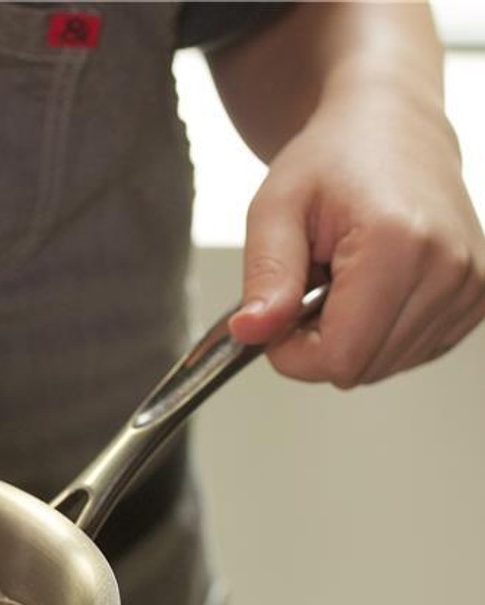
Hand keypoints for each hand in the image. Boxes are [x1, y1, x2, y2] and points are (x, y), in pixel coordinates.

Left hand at [227, 86, 484, 387]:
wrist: (391, 126)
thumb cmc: (333, 158)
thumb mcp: (275, 209)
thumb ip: (264, 276)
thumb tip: (251, 332)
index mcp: (399, 243)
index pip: (340, 358)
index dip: (294, 353)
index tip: (279, 316)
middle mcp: (449, 267)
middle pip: (362, 369)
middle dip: (319, 343)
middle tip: (310, 288)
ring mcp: (471, 285)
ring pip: (386, 366)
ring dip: (349, 336)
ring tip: (343, 279)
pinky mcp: (477, 296)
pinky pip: (411, 351)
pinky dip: (379, 332)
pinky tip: (370, 288)